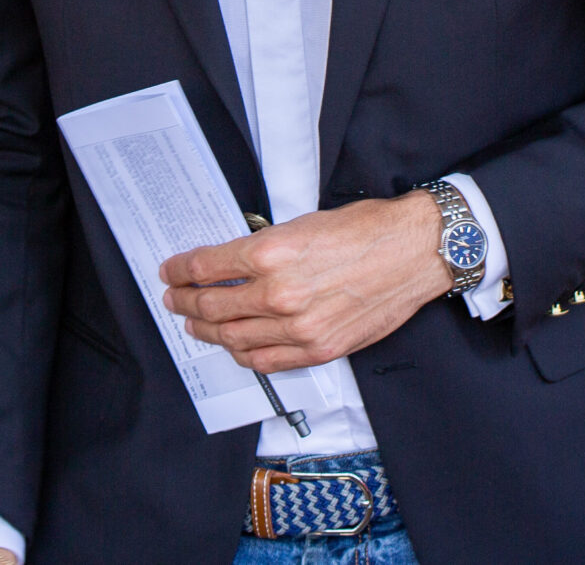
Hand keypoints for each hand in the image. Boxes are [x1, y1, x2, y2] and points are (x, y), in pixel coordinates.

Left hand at [157, 191, 450, 373]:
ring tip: (194, 323)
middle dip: (185, 301)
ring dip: (206, 330)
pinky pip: (265, 360)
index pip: (206, 267)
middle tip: (174, 297)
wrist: (414, 253)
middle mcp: (279, 294)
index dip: (180, 270)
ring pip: (232, 337)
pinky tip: (232, 344)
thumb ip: (264, 247)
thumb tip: (231, 262)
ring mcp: (298, 328)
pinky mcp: (318, 349)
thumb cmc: (365, 230)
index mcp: (271, 254)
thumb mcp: (302, 223)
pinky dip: (241, 353)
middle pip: (212, 306)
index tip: (170, 270)